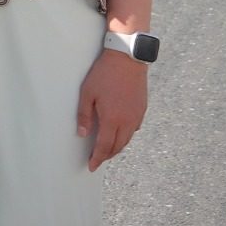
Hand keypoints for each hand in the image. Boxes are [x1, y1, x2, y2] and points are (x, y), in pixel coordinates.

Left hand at [77, 48, 147, 170]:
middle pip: (118, 146)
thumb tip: (82, 134)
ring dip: (117, 147)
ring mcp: (137, 116)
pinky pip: (133, 129)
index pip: (105, 146)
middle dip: (107, 156)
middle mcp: (127, 121)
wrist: (127, 59)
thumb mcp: (87, 93)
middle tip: (97, 160)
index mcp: (113, 119)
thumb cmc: (104, 74)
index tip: (92, 166)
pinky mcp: (142, 110)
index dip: (98, 158)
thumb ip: (84, 115)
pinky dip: (125, 136)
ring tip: (107, 150)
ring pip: (127, 139)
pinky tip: (119, 134)